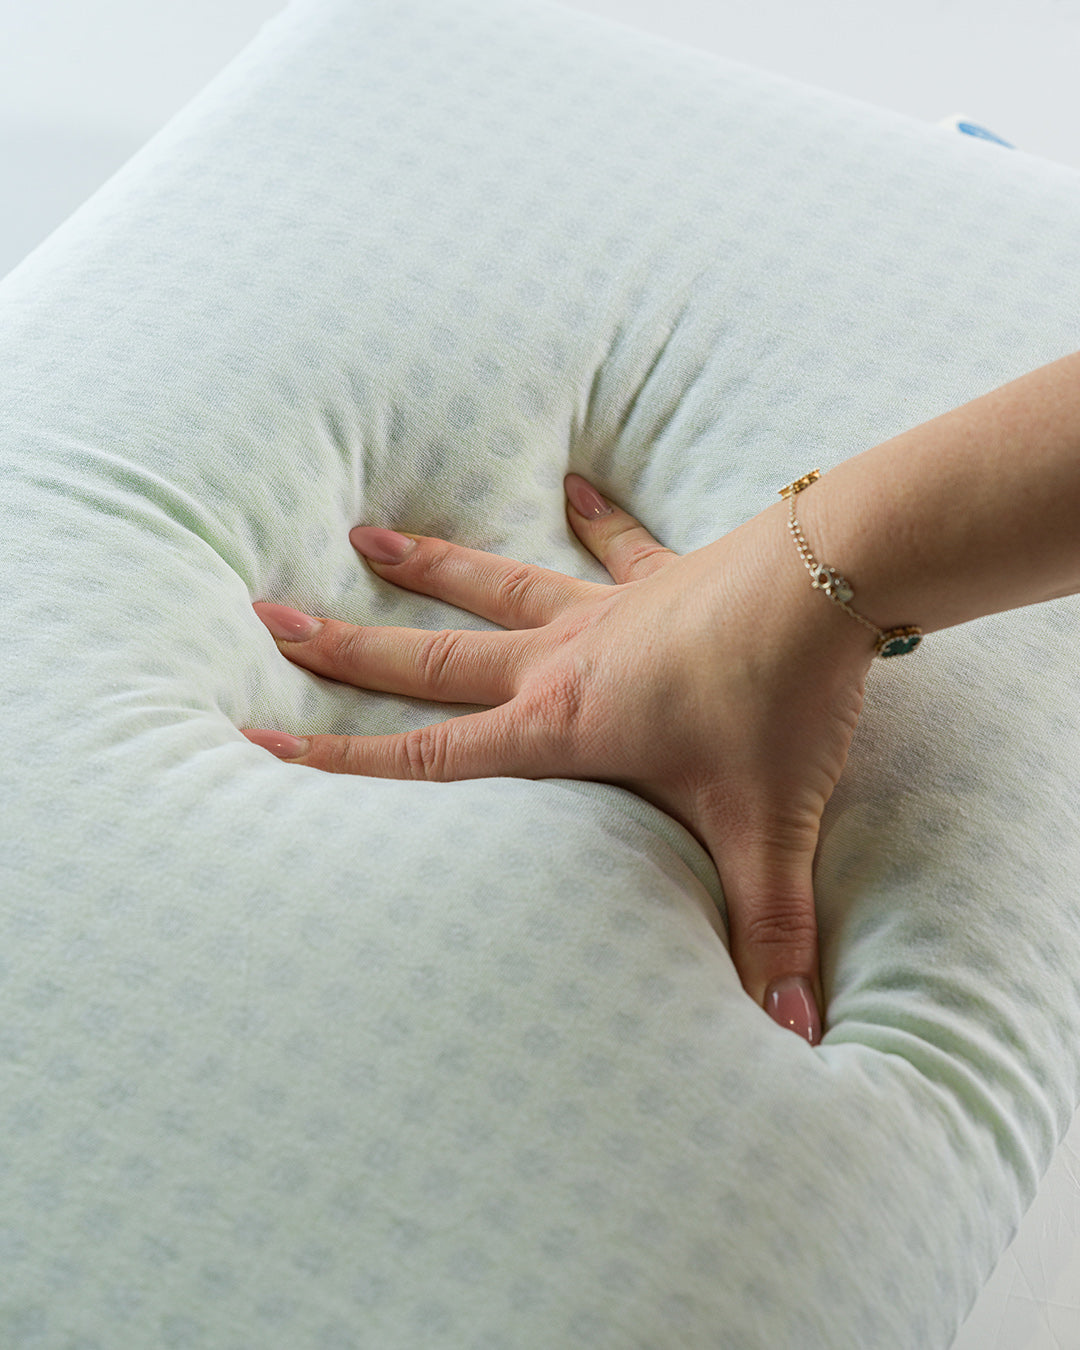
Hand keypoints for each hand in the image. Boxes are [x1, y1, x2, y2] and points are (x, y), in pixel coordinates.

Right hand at [242, 475, 875, 1042]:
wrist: (835, 584)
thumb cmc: (782, 704)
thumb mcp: (765, 827)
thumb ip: (769, 931)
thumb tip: (793, 1033)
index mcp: (564, 723)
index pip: (429, 755)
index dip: (341, 762)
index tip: (261, 745)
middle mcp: (567, 660)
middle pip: (433, 658)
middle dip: (347, 646)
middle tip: (271, 615)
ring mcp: (610, 609)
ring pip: (497, 586)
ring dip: (430, 565)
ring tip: (367, 535)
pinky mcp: (661, 575)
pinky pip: (615, 543)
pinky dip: (593, 517)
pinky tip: (572, 483)